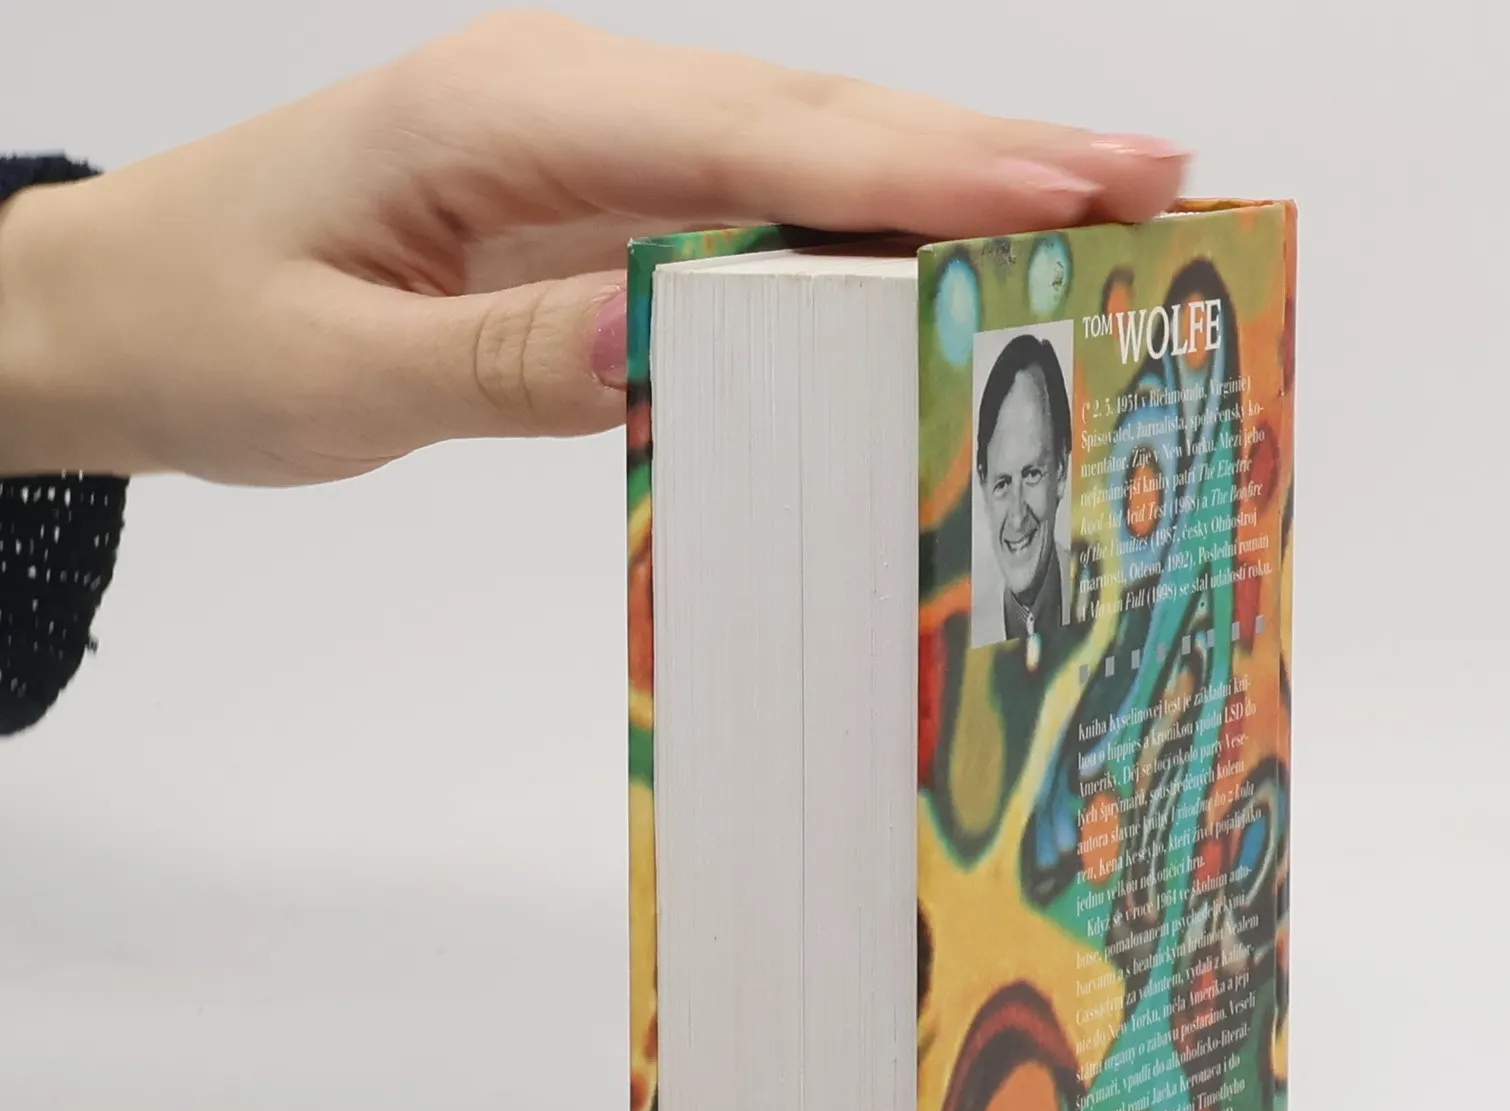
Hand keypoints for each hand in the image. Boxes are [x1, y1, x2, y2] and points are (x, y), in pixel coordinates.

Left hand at [0, 11, 1186, 483]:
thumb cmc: (212, 331)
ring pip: (801, 147)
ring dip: (952, 172)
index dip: (921, 172)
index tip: (1066, 191)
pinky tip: (949, 240)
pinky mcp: (593, 192)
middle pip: (813, 117)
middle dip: (989, 149)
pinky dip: (868, 217)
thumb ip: (525, 358)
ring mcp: (588, 139)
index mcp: (511, 116)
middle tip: (1153, 174)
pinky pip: (754, 199)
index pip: (756, 142)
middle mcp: (568, 99)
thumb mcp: (354, 373)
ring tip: (1101, 197)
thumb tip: (689, 337)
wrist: (118, 303)